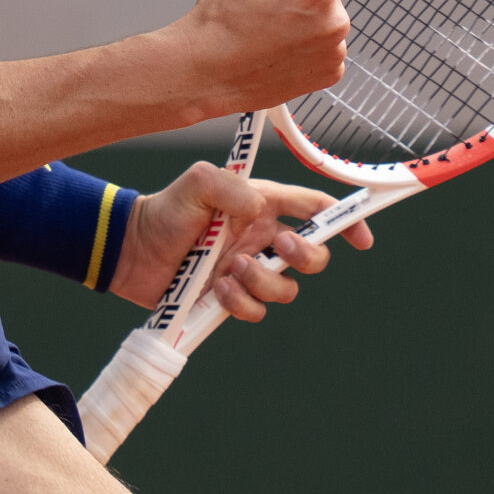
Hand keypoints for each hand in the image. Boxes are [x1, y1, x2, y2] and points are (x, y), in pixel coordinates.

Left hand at [108, 159, 375, 320]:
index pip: (315, 210)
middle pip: (313, 256)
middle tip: (277, 246)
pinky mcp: (231, 298)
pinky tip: (218, 290)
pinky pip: (256, 311)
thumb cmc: (165, 210)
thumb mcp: (196, 182)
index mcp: (262, 206)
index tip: (361, 239)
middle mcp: (261, 239)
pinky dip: (242, 304)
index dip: (343, 222)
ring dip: (264, 281)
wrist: (131, 250)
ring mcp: (248, 271)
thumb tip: (259, 209)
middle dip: (306, 256)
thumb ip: (230, 185)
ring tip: (230, 270)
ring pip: (286, 288)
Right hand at [162, 0, 350, 120]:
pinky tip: (278, 51)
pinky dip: (304, 49)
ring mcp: (333, 51)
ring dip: (302, 21)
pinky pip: (321, 48)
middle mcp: (334, 20)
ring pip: (321, 19)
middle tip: (264, 10)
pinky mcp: (328, 73)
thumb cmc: (221, 21)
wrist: (208, 70)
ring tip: (268, 32)